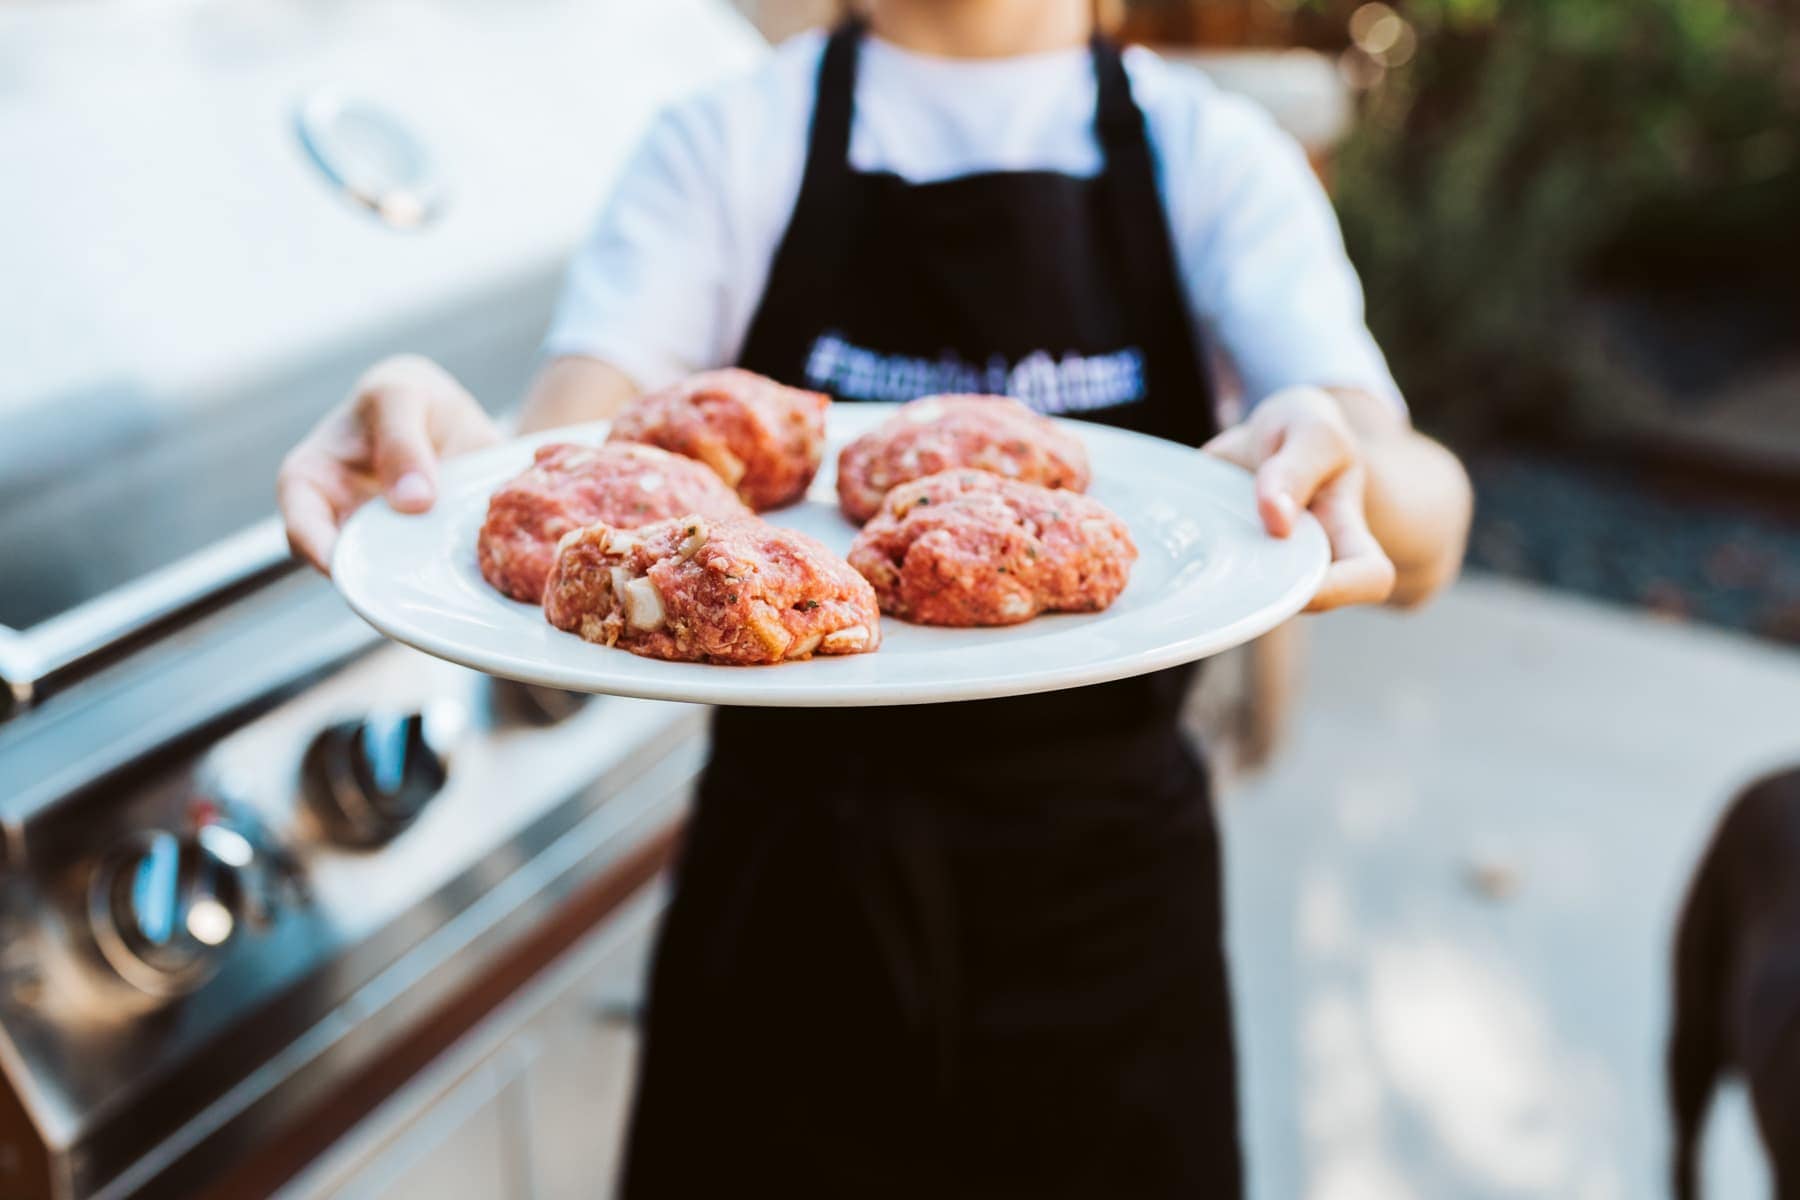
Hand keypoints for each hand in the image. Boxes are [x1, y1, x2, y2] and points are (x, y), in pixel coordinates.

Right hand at [278, 355, 501, 573]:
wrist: (448, 415)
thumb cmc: (405, 397)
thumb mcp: (399, 394)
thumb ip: (401, 440)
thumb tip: (414, 502)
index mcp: (310, 484)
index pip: (301, 529)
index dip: (322, 552)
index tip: (355, 566)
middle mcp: (341, 525)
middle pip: (350, 568)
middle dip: (381, 580)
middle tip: (416, 582)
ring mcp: (384, 546)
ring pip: (395, 581)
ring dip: (422, 582)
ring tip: (452, 577)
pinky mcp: (425, 558)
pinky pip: (435, 577)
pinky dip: (455, 574)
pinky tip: (482, 569)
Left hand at [1203, 386, 1395, 611]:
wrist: (1269, 430)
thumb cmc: (1302, 430)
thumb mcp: (1309, 430)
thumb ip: (1295, 470)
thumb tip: (1276, 523)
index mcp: (1346, 528)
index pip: (1370, 578)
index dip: (1341, 589)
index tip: (1291, 573)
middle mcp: (1309, 559)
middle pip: (1296, 602)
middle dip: (1257, 595)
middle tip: (1219, 565)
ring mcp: (1266, 565)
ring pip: (1244, 598)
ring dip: (1213, 582)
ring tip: (1188, 546)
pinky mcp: (1226, 559)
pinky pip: (1204, 576)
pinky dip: (1183, 562)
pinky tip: (1161, 541)